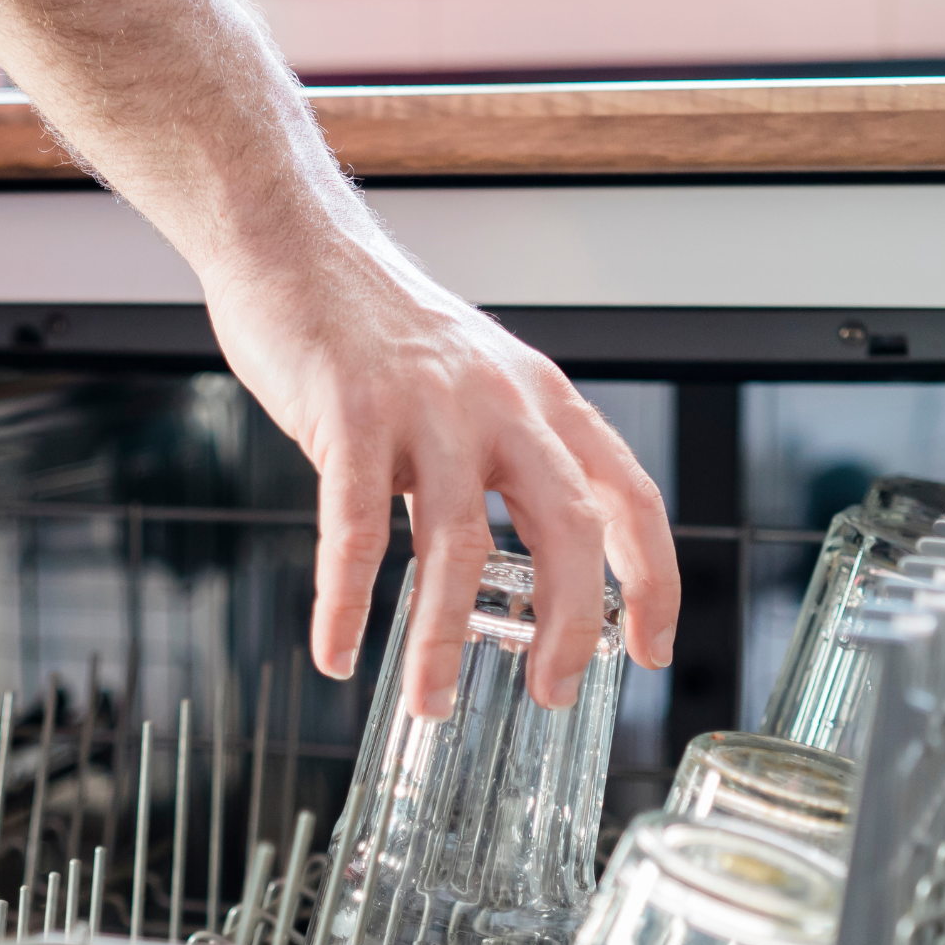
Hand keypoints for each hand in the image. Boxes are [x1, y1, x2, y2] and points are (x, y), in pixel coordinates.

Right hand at [203, 224, 679, 720]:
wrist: (292, 240)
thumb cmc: (375, 324)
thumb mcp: (473, 380)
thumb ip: (503, 455)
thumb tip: (522, 554)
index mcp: (540, 399)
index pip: (628, 494)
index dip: (653, 578)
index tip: (651, 649)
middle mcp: (499, 402)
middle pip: (567, 527)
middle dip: (568, 625)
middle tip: (551, 694)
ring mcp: (426, 409)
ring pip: (458, 545)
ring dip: (445, 640)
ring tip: (429, 704)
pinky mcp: (349, 416)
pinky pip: (356, 529)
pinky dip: (345, 603)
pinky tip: (337, 652)